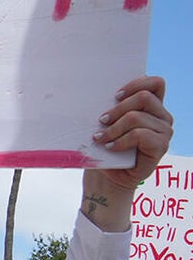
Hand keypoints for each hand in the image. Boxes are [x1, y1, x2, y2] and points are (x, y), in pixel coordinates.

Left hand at [82, 77, 171, 230]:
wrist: (108, 176)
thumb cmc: (106, 148)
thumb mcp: (108, 124)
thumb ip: (112, 108)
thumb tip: (95, 93)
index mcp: (153, 107)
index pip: (155, 83)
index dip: (136, 84)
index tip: (115, 96)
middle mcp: (162, 117)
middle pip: (144, 97)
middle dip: (118, 108)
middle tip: (101, 121)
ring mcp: (164, 132)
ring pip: (137, 117)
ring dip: (114, 128)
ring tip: (100, 138)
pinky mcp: (161, 147)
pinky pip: (139, 135)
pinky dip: (120, 141)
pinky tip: (110, 147)